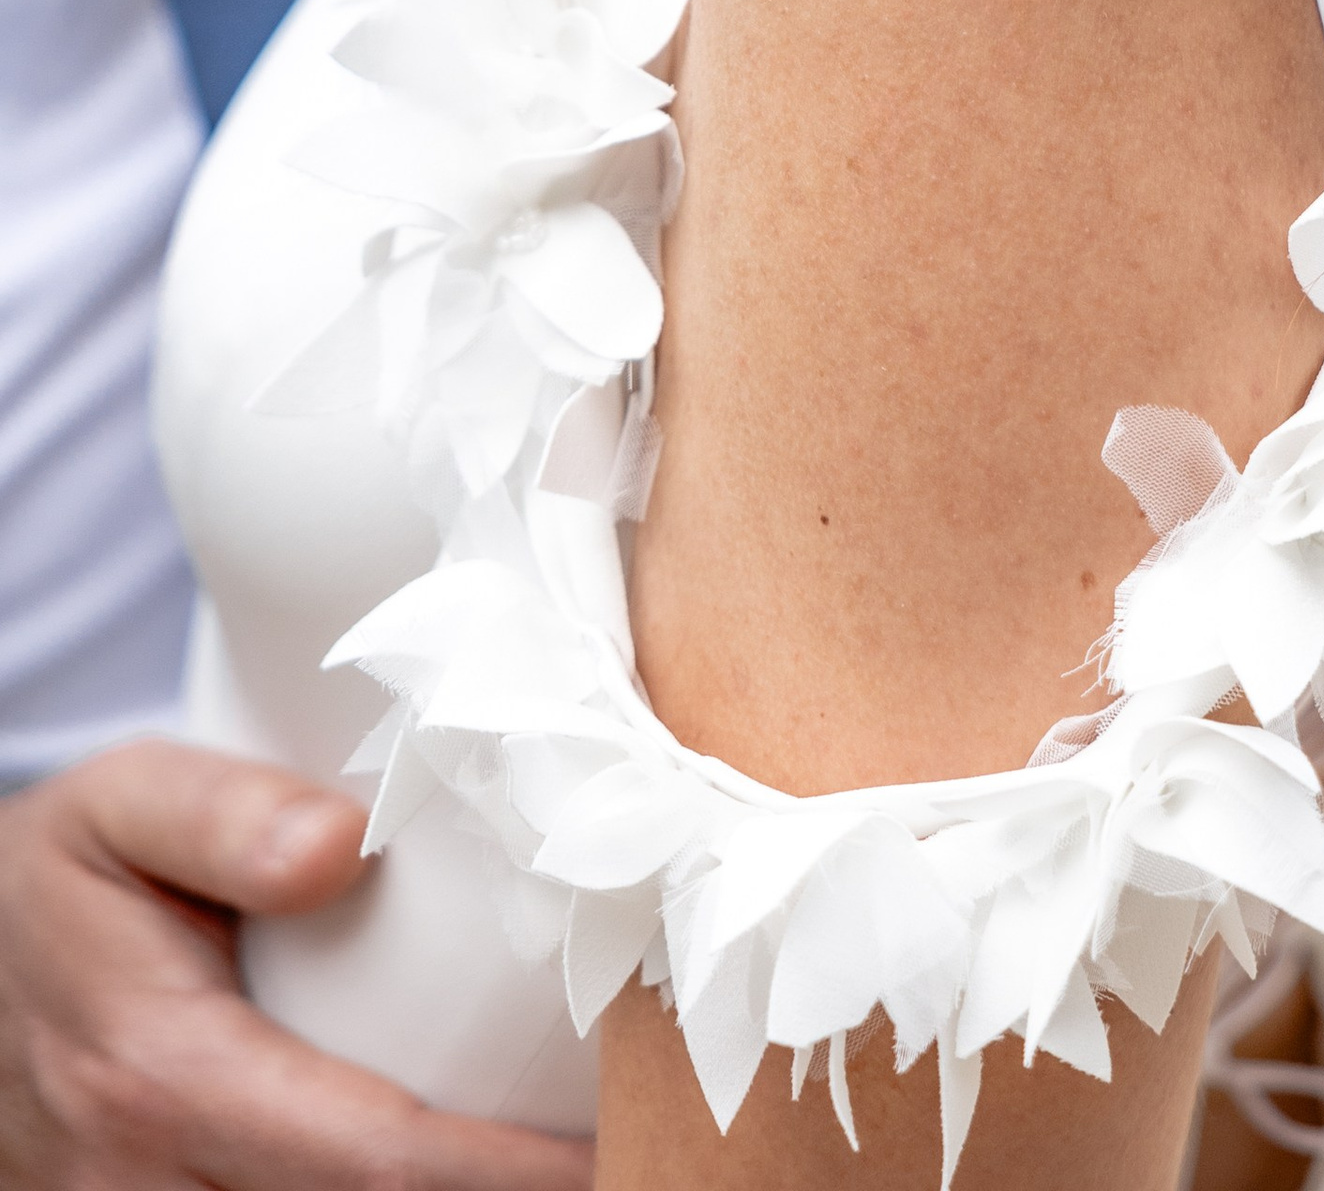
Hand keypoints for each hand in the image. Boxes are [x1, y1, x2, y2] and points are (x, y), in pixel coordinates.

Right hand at [0, 738, 590, 1189]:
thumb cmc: (58, 881)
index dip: (506, 1174)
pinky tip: (463, 1170)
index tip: (613, 1156)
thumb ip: (221, 815)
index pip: (375, 1162)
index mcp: (163, 1082)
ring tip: (570, 1165)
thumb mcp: (118, 806)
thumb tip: (342, 843)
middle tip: (631, 1160)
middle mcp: (151, 1188)